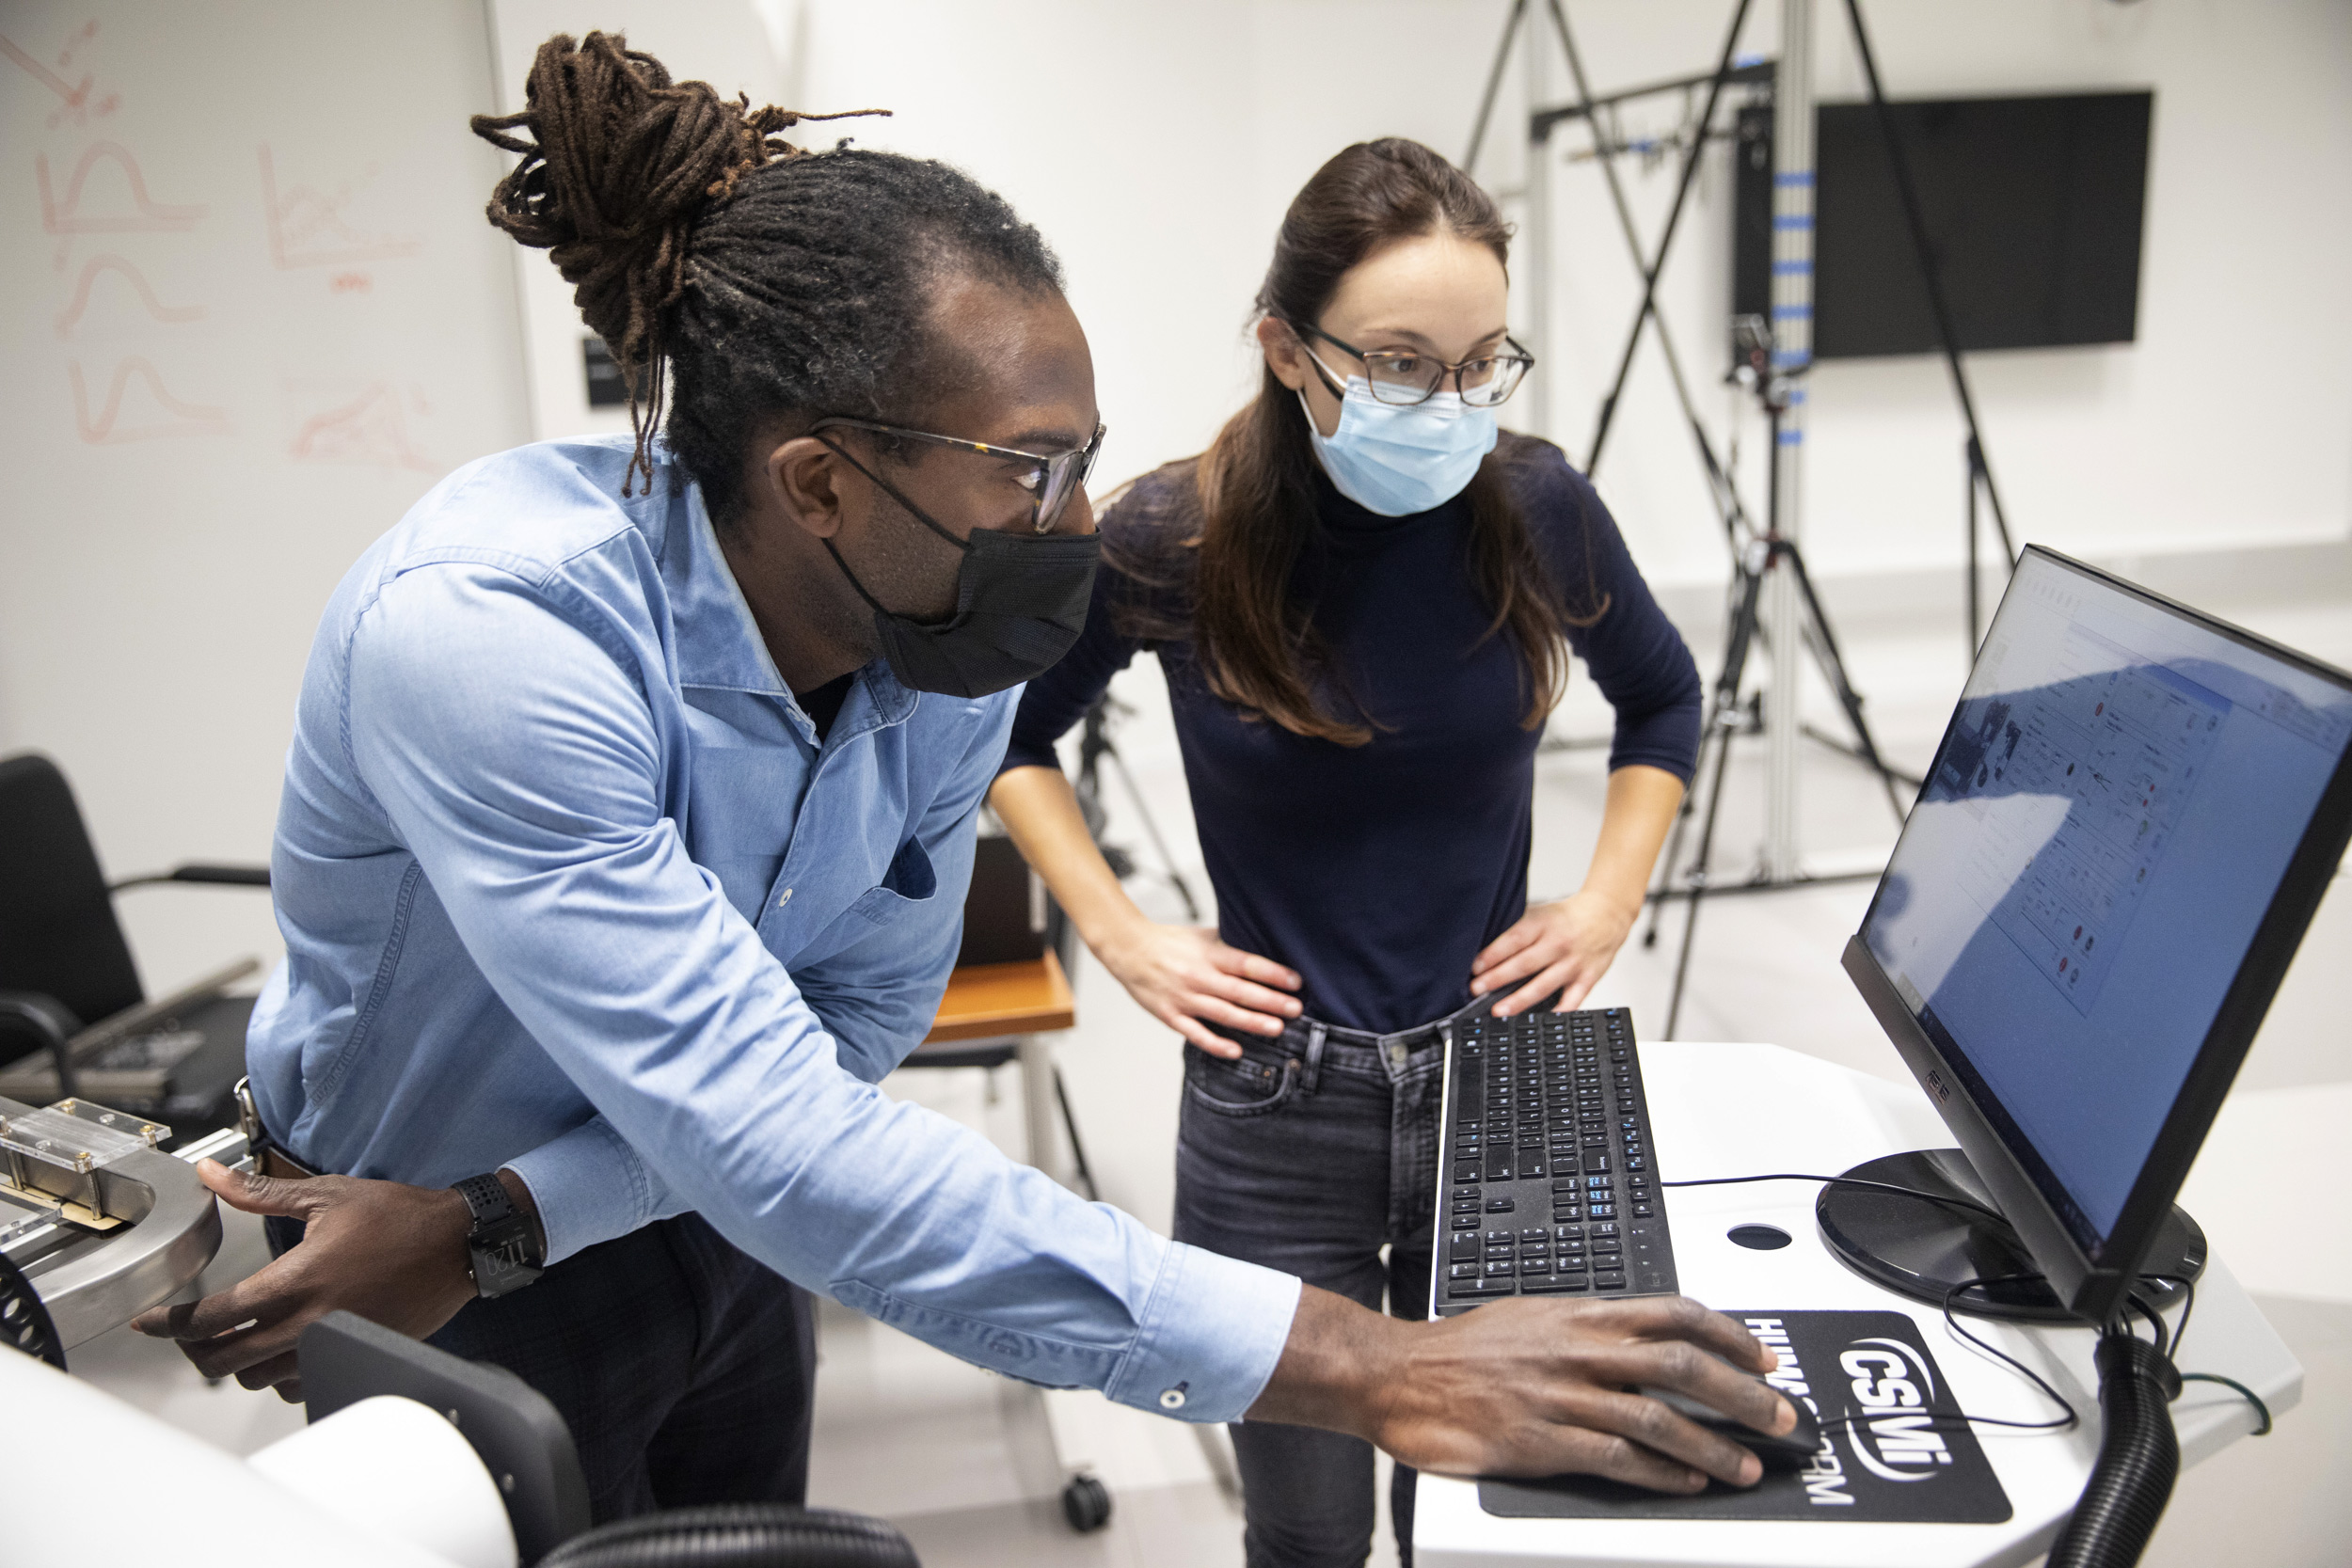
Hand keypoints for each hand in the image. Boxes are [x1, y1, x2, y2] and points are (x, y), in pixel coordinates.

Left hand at [130, 1159, 489, 1401]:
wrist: (458, 1247)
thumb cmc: (399, 1218)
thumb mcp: (327, 1196)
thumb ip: (259, 1192)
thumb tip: (210, 1175)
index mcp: (294, 1282)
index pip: (210, 1318)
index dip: (168, 1324)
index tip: (149, 1322)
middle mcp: (307, 1324)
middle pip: (223, 1360)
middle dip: (193, 1350)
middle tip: (186, 1334)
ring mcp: (330, 1347)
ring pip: (256, 1378)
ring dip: (235, 1361)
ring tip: (232, 1339)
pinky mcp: (351, 1357)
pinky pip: (295, 1385)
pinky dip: (275, 1375)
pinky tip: (278, 1351)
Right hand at [1096, 918, 1300, 1056]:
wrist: (1128, 949)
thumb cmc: (1170, 943)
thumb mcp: (1203, 936)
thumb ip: (1231, 946)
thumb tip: (1266, 950)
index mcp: (1209, 954)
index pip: (1247, 964)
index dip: (1273, 973)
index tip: (1296, 981)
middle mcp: (1198, 976)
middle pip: (1240, 991)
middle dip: (1271, 1001)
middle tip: (1296, 1009)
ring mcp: (1184, 997)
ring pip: (1223, 1013)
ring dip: (1251, 1022)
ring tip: (1277, 1029)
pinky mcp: (1170, 1015)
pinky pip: (1195, 1033)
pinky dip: (1215, 1044)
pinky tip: (1236, 1051)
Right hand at [1252, 1289, 1793, 1491]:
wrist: (1397, 1375)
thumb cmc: (1461, 1351)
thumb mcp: (1534, 1317)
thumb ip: (1589, 1329)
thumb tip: (1644, 1340)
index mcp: (1579, 1314)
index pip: (1673, 1313)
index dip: (1728, 1335)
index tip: (1762, 1356)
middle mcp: (1577, 1350)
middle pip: (1680, 1365)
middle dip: (1740, 1393)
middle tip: (1777, 1416)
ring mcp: (1561, 1397)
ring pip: (1658, 1418)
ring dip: (1713, 1444)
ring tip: (1745, 1464)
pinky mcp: (1541, 1442)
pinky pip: (1618, 1459)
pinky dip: (1662, 1474)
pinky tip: (1687, 1483)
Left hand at [1470, 889, 1639, 1016]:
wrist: (1607, 914)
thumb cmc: (1567, 917)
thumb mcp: (1541, 913)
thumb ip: (1519, 930)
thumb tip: (1487, 952)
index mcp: (1543, 924)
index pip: (1514, 940)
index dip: (1493, 954)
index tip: (1475, 967)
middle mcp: (1558, 944)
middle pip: (1525, 963)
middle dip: (1498, 978)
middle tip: (1477, 989)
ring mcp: (1573, 963)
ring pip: (1544, 985)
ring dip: (1519, 1000)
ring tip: (1499, 1011)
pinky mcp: (1587, 979)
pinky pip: (1572, 1000)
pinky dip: (1558, 1013)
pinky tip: (1542, 1021)